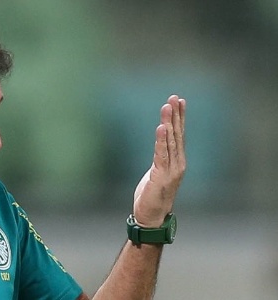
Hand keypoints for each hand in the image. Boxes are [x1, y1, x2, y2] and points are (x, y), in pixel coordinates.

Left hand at [133, 95, 185, 227]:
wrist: (151, 218)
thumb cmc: (152, 196)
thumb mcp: (156, 172)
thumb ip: (159, 159)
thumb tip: (159, 146)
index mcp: (176, 161)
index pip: (178, 135)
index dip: (178, 117)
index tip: (178, 100)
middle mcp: (177, 163)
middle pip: (176, 134)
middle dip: (175, 115)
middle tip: (174, 97)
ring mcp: (171, 170)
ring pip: (170, 142)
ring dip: (168, 123)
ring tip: (168, 107)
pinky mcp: (161, 176)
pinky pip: (161, 154)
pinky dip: (161, 140)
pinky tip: (162, 127)